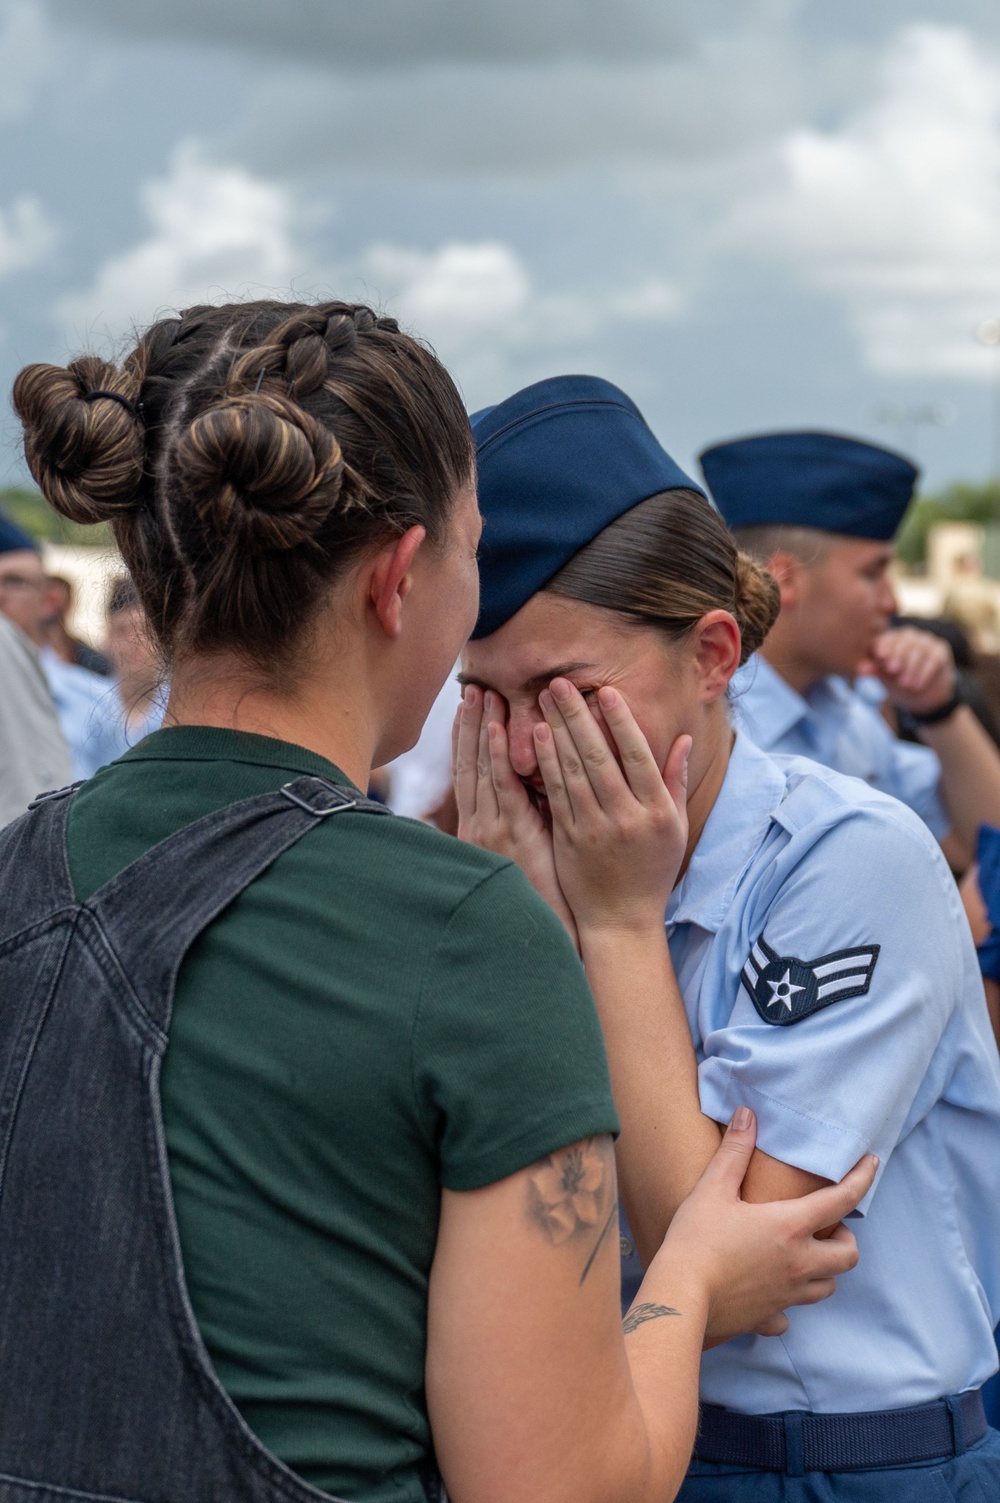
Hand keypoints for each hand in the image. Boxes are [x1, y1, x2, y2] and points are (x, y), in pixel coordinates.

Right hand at [453, 685, 578, 942]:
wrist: (544, 933)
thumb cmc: (542, 895)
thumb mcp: (527, 852)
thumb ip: (526, 817)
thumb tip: (538, 785)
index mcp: (483, 829)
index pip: (472, 774)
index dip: (469, 739)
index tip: (469, 708)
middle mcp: (481, 825)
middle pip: (470, 764)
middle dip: (470, 725)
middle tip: (472, 687)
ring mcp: (492, 829)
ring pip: (482, 768)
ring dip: (481, 729)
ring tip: (481, 694)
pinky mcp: (511, 835)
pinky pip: (503, 788)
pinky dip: (498, 756)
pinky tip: (499, 730)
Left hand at [533, 678, 689, 936]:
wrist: (621, 920)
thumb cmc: (652, 870)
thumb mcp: (675, 828)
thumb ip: (675, 782)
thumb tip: (681, 738)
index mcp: (657, 813)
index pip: (638, 757)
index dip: (620, 721)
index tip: (605, 691)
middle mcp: (626, 819)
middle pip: (600, 758)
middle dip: (578, 716)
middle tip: (561, 683)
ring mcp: (595, 830)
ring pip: (573, 772)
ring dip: (557, 732)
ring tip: (545, 700)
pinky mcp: (569, 840)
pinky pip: (555, 794)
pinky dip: (545, 763)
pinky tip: (536, 738)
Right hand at [653, 1108, 876, 1347]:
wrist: (678, 1297)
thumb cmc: (695, 1240)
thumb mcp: (712, 1188)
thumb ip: (735, 1151)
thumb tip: (748, 1115)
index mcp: (790, 1227)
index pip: (841, 1200)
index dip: (862, 1178)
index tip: (872, 1163)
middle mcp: (798, 1264)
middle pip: (848, 1255)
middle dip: (845, 1238)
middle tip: (824, 1225)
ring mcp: (786, 1295)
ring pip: (827, 1286)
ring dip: (824, 1269)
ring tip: (804, 1255)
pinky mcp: (768, 1318)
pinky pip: (790, 1316)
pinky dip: (788, 1304)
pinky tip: (771, 1292)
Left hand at [862, 626, 955, 716]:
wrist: (926, 696)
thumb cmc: (900, 684)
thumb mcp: (886, 679)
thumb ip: (875, 671)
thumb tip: (860, 669)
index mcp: (891, 640)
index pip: (886, 639)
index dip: (884, 646)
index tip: (880, 656)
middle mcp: (908, 636)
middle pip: (904, 641)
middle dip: (898, 655)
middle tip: (892, 670)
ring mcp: (926, 641)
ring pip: (919, 650)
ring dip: (911, 668)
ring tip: (905, 684)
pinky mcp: (940, 650)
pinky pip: (933, 659)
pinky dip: (925, 673)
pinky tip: (918, 685)